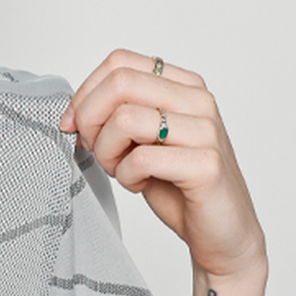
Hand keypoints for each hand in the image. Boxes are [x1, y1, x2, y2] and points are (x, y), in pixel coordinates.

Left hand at [60, 50, 263, 282]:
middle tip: (94, 149)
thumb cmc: (180, 188)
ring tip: (120, 170)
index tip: (73, 125)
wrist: (222, 232)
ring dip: (107, 151)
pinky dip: (126, 176)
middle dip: (90, 119)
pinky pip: (141, 158)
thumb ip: (115, 119)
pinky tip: (139, 184)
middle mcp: (198, 101)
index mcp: (183, 86)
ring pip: (125, 118)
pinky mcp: (205, 164)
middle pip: (120, 83)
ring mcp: (205, 130)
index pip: (120, 62)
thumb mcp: (141, 143)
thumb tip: (73, 116)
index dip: (85, 93)